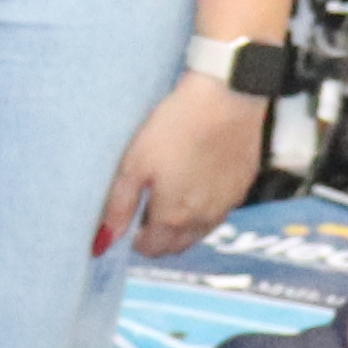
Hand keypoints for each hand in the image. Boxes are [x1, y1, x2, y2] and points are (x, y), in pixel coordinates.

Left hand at [99, 75, 270, 258]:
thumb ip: (119, 205)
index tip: (130, 221)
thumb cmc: (176, 127)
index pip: (151, 248)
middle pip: (176, 246)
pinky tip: (198, 185)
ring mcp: (227, 206)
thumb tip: (104, 242)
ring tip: (171, 199)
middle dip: (159, 238)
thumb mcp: (136, 162)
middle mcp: (202, 221)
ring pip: (199, 233)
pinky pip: (219, 213)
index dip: (136, 240)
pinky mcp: (243, 188)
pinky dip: (204, 211)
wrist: (229, 99)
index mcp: (172, 218)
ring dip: (183, 228)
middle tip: (146, 212)